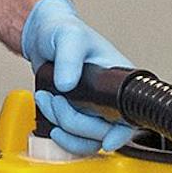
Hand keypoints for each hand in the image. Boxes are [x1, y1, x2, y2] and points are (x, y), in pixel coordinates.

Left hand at [20, 0, 136, 155]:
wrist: (42, 36)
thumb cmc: (63, 31)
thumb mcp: (68, 37)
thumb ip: (69, 57)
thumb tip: (66, 84)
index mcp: (118, 82)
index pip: (129, 117)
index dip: (120, 133)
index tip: (108, 141)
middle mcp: (109, 100)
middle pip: (102, 133)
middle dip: (73, 121)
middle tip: (56, 99)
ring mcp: (93, 111)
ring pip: (86, 140)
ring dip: (62, 126)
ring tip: (47, 100)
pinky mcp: (77, 116)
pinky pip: (73, 140)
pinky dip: (58, 132)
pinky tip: (48, 110)